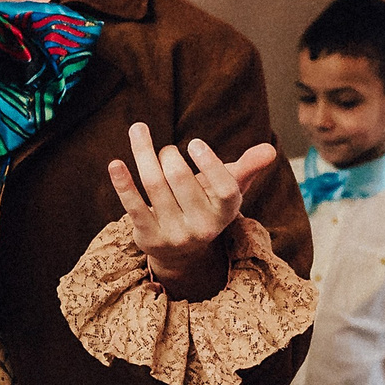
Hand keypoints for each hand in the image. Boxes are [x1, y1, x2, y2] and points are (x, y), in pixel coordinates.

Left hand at [107, 123, 278, 297]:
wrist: (181, 251)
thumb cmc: (205, 206)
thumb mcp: (228, 190)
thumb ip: (247, 168)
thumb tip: (269, 150)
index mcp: (226, 212)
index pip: (224, 188)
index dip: (210, 164)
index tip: (194, 143)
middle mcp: (202, 227)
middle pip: (181, 179)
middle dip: (169, 154)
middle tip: (166, 150)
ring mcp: (174, 234)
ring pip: (155, 185)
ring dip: (144, 152)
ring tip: (140, 133)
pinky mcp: (148, 237)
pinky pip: (133, 206)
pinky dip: (123, 183)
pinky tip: (115, 163)